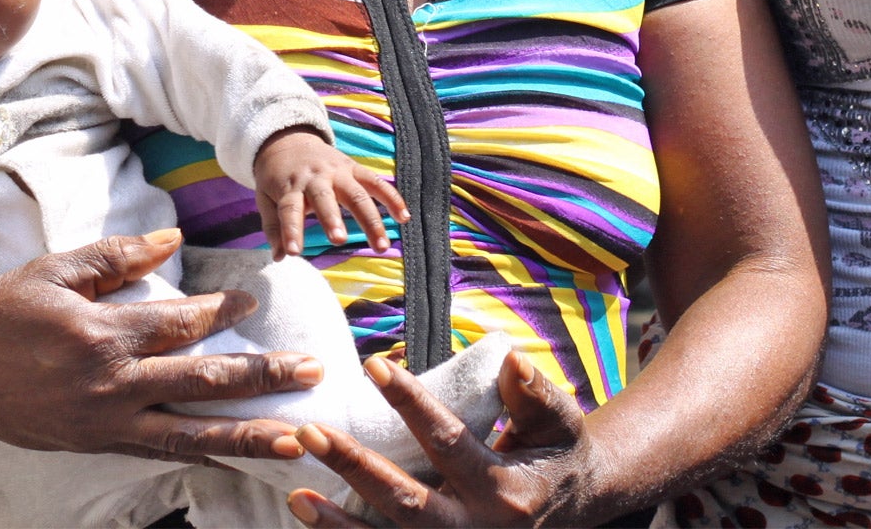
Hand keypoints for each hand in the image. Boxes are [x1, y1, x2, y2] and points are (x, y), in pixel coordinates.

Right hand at [0, 229, 321, 461]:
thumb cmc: (3, 312)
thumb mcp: (56, 270)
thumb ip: (118, 256)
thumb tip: (172, 239)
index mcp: (103, 333)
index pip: (182, 320)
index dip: (224, 307)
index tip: (257, 296)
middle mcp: (112, 383)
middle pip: (204, 380)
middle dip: (264, 376)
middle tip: (313, 371)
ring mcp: (106, 423)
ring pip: (191, 432)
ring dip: (249, 435)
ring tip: (298, 438)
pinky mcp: (97, 446)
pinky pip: (161, 453)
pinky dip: (203, 456)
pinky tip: (238, 458)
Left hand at [254, 127, 408, 257]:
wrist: (289, 140)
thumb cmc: (277, 177)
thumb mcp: (266, 198)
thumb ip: (274, 227)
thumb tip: (280, 257)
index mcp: (290, 186)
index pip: (289, 210)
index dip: (291, 231)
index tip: (293, 252)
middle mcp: (315, 177)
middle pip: (325, 198)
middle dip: (332, 218)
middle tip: (338, 240)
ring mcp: (338, 171)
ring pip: (357, 194)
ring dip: (371, 219)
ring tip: (381, 245)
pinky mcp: (354, 168)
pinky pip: (376, 183)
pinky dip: (392, 198)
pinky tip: (404, 218)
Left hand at [285, 351, 593, 527]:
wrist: (574, 511)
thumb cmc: (558, 455)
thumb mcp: (558, 423)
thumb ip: (534, 395)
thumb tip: (512, 359)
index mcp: (504, 488)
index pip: (446, 441)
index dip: (409, 402)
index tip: (373, 365)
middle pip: (406, 502)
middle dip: (354, 467)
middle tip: (309, 432)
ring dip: (339, 524)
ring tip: (297, 494)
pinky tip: (315, 525)